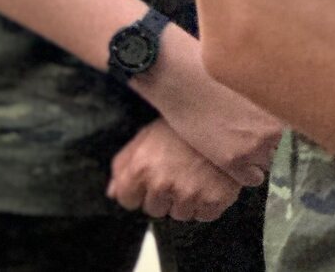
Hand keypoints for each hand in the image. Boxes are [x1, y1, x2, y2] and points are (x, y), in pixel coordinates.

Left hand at [106, 119, 241, 221]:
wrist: (223, 118)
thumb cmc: (181, 126)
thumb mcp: (147, 135)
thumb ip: (124, 164)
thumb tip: (112, 192)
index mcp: (142, 166)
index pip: (127, 199)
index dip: (137, 190)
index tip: (148, 179)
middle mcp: (163, 184)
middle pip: (153, 209)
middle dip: (162, 194)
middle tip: (176, 170)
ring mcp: (189, 195)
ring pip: (179, 215)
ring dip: (185, 200)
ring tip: (193, 173)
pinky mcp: (213, 202)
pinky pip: (204, 216)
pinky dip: (207, 202)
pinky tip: (209, 180)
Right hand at [132, 24, 282, 186]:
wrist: (181, 76)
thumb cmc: (215, 68)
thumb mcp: (253, 77)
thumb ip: (272, 95)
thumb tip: (287, 108)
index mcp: (281, 105)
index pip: (299, 129)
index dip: (285, 128)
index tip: (275, 124)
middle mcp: (273, 128)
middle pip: (284, 146)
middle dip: (271, 140)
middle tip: (252, 130)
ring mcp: (254, 146)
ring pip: (270, 162)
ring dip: (259, 155)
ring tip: (240, 139)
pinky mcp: (234, 161)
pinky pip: (254, 178)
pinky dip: (247, 171)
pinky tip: (234, 155)